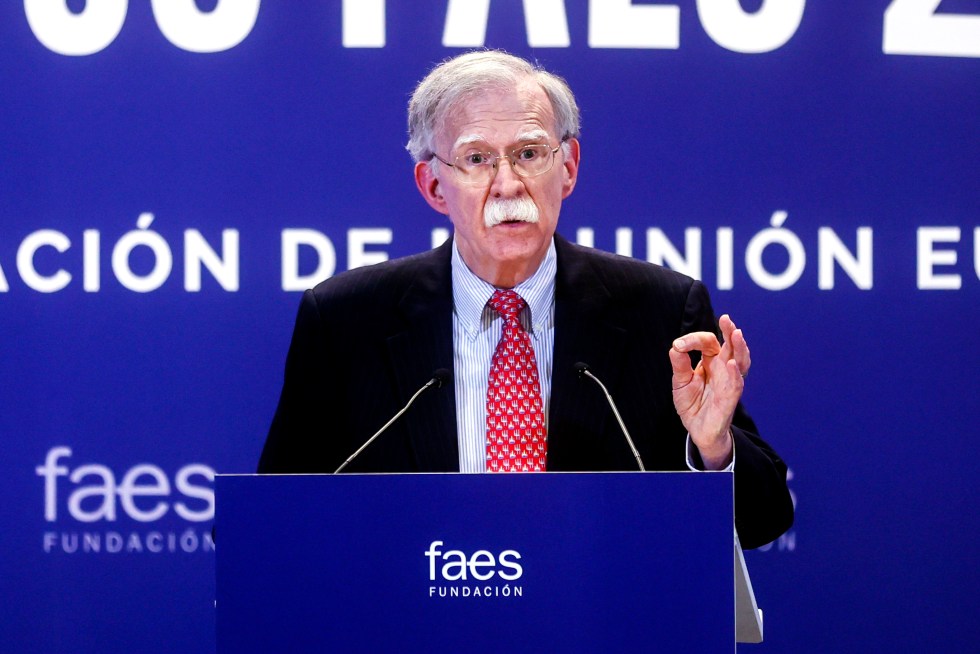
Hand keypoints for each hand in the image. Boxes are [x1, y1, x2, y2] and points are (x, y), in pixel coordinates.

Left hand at [668, 314, 750, 469]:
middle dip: (730, 332)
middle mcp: (724, 369)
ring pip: (741, 361)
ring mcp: (729, 383)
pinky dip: (735, 374)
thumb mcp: (680, 382)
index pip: (708, 342)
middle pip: (731, 346)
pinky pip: (736, 385)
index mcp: (711, 362)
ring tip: (736, 334)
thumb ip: (679, 364)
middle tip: (726, 320)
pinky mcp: (730, 399)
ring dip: (739, 348)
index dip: (695, 340)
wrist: (697, 430)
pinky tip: (732, 364)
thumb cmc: (693, 404)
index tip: (680, 345)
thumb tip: (676, 346)